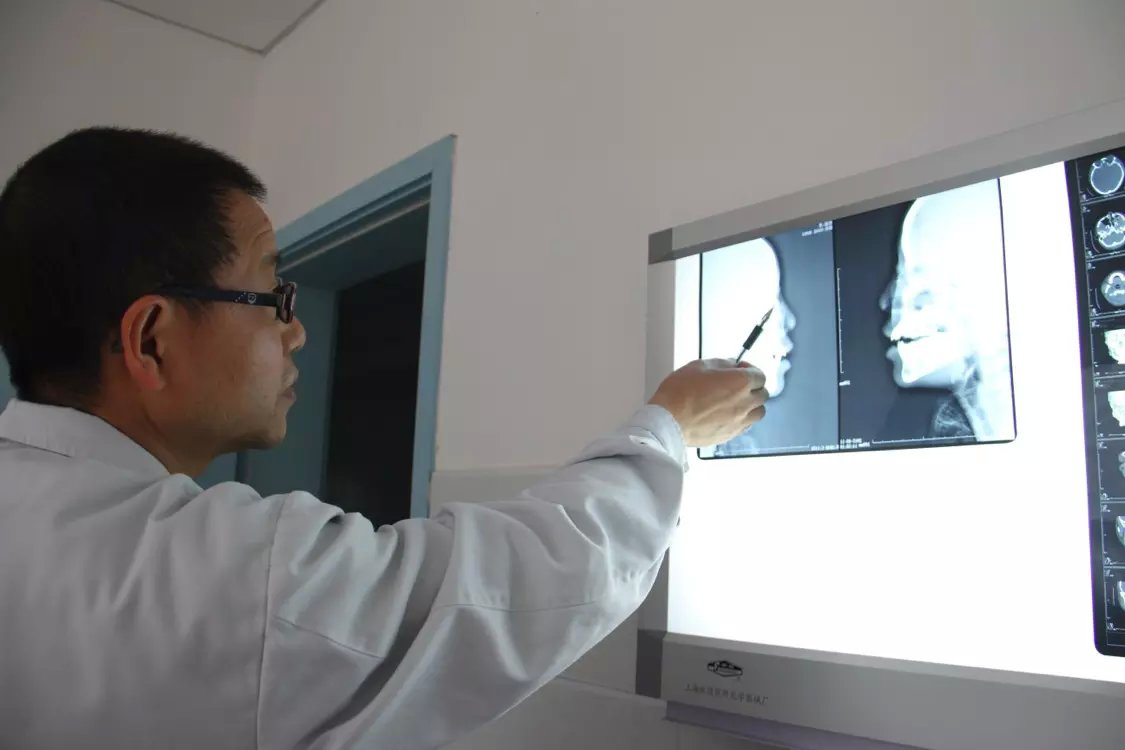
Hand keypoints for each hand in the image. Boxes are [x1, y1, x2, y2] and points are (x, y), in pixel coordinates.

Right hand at [647, 359, 767, 446]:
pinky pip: (745, 426)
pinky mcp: (730, 435)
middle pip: (762, 394)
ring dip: (752, 405)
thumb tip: (731, 365)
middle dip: (753, 387)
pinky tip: (729, 414)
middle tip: (739, 385)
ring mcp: (738, 421)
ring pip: (758, 412)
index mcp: (740, 382)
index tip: (741, 369)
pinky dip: (742, 419)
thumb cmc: (679, 394)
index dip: (751, 370)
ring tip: (737, 401)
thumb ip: (721, 364)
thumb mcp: (699, 366)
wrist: (668, 421)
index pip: (760, 375)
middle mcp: (744, 403)